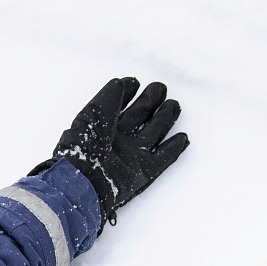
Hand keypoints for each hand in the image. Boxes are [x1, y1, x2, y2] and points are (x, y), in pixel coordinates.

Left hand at [39, 77, 187, 223]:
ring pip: (152, 134)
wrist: (85, 183)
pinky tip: (182, 137)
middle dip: (150, 102)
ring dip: (164, 119)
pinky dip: (173, 148)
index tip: (134, 82)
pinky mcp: (143, 172)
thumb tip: (122, 83)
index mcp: (102, 128)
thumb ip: (110, 97)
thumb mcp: (93, 114)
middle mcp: (117, 141)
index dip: (126, 93)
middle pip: (139, 118)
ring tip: (173, 105)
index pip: (117, 107)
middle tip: (160, 88)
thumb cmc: (84, 149)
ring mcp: (131, 157)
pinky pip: (163, 159)